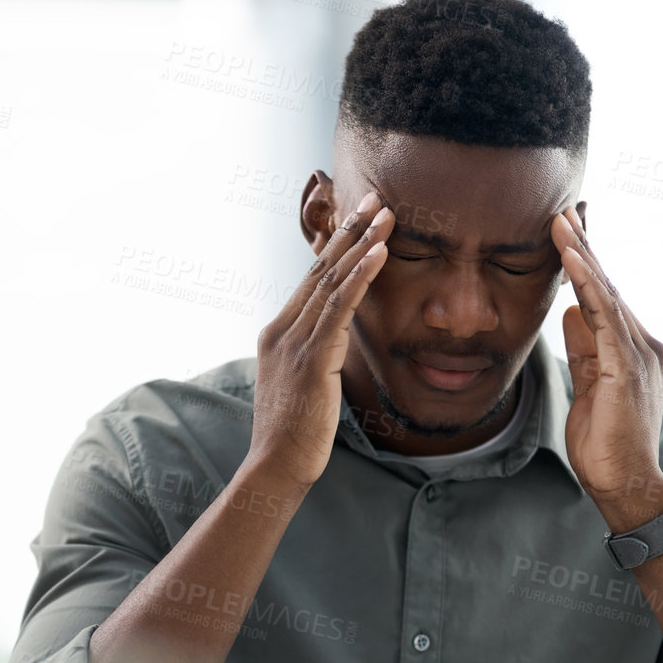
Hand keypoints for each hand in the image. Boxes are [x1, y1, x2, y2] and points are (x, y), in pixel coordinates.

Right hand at [248, 192, 391, 491]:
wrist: (275, 465)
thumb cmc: (292, 434)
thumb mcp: (301, 385)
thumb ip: (313, 357)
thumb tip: (332, 346)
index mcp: (277, 333)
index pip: (311, 280)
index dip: (335, 246)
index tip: (357, 217)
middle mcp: (282, 329)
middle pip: (320, 269)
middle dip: (350, 230)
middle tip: (374, 197)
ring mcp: (294, 342)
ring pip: (332, 280)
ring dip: (362, 242)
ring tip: (386, 213)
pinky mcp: (312, 357)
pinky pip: (340, 307)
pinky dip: (361, 275)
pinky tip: (380, 252)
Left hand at [550, 208, 662, 528]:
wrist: (625, 485)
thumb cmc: (605, 444)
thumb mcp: (588, 385)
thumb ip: (584, 348)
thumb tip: (570, 311)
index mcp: (632, 349)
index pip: (604, 296)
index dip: (585, 262)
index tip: (566, 228)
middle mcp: (642, 344)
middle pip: (607, 285)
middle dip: (584, 245)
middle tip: (563, 207)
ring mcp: (638, 354)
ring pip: (606, 293)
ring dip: (581, 254)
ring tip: (560, 220)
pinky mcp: (628, 367)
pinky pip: (604, 315)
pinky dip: (587, 283)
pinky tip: (571, 258)